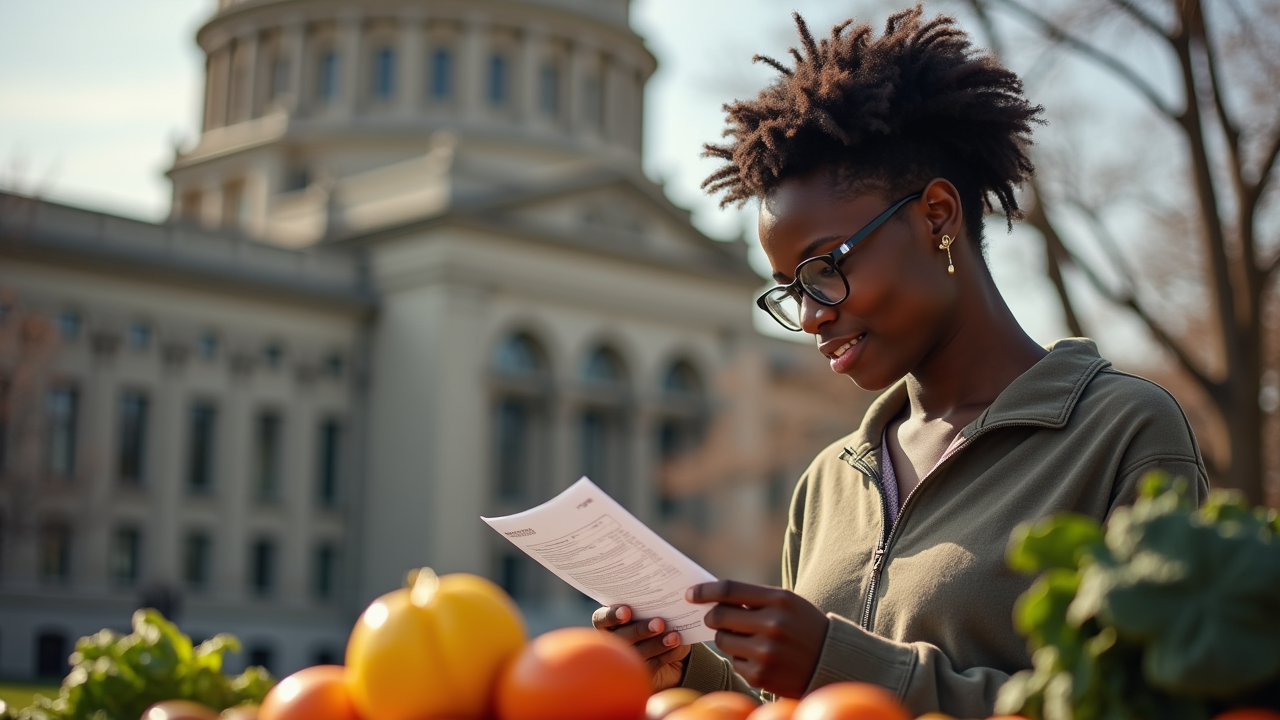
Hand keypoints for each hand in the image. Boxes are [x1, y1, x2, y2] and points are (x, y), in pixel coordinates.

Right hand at [592, 604, 691, 690]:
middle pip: (621, 636)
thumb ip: (659, 610)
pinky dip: (665, 654)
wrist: (674, 652)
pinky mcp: (639, 674)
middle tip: (659, 623)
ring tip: (673, 637)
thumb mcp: (660, 614)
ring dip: (656, 644)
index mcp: (611, 622)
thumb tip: (670, 607)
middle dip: (640, 630)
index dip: (613, 615)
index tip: (627, 612)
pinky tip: (676, 646)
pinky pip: (650, 665)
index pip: (602, 618)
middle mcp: (614, 640)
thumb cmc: (662, 624)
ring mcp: (624, 660)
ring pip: (636, 652)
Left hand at [686, 580, 827, 698]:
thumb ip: (754, 598)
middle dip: (711, 616)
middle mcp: (772, 625)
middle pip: (719, 615)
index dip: (705, 591)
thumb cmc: (803, 626)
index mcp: (779, 600)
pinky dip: (741, 659)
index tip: (690, 593)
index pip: (729, 590)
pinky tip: (760, 658)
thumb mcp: (787, 604)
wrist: (831, 662)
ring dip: (727, 638)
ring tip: (746, 639)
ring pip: (722, 640)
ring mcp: (766, 652)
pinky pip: (734, 662)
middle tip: (713, 617)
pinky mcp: (760, 675)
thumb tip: (712, 598)